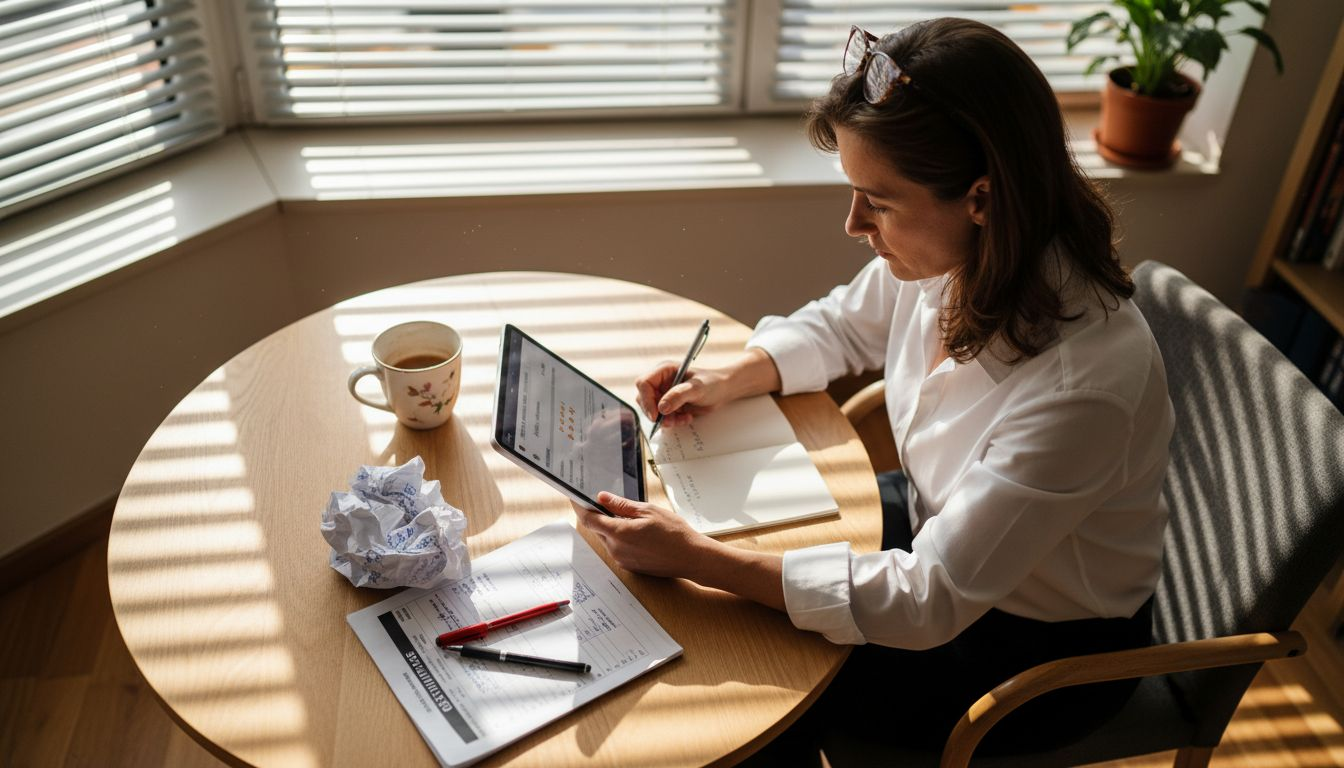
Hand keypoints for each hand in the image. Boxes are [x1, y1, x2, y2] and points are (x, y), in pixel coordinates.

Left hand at [574, 493, 716, 577]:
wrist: (691, 558)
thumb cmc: (674, 533)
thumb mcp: (648, 511)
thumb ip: (621, 505)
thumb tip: (602, 498)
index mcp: (619, 533)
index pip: (589, 519)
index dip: (579, 507)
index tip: (574, 498)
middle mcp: (616, 549)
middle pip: (598, 529)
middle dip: (598, 515)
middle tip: (604, 501)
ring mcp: (622, 560)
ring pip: (608, 539)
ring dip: (611, 527)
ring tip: (628, 516)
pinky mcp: (630, 566)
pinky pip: (618, 548)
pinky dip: (620, 537)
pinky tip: (636, 531)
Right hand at [634, 363, 734, 428]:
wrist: (722, 391)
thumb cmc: (712, 383)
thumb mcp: (696, 388)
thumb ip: (678, 396)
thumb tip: (661, 408)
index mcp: (664, 371)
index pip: (644, 384)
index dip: (646, 400)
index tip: (655, 414)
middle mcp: (661, 382)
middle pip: (644, 399)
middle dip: (655, 413)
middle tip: (669, 421)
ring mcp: (664, 394)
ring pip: (652, 411)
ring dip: (665, 419)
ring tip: (681, 419)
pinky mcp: (669, 405)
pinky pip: (662, 417)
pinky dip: (672, 421)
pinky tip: (686, 418)